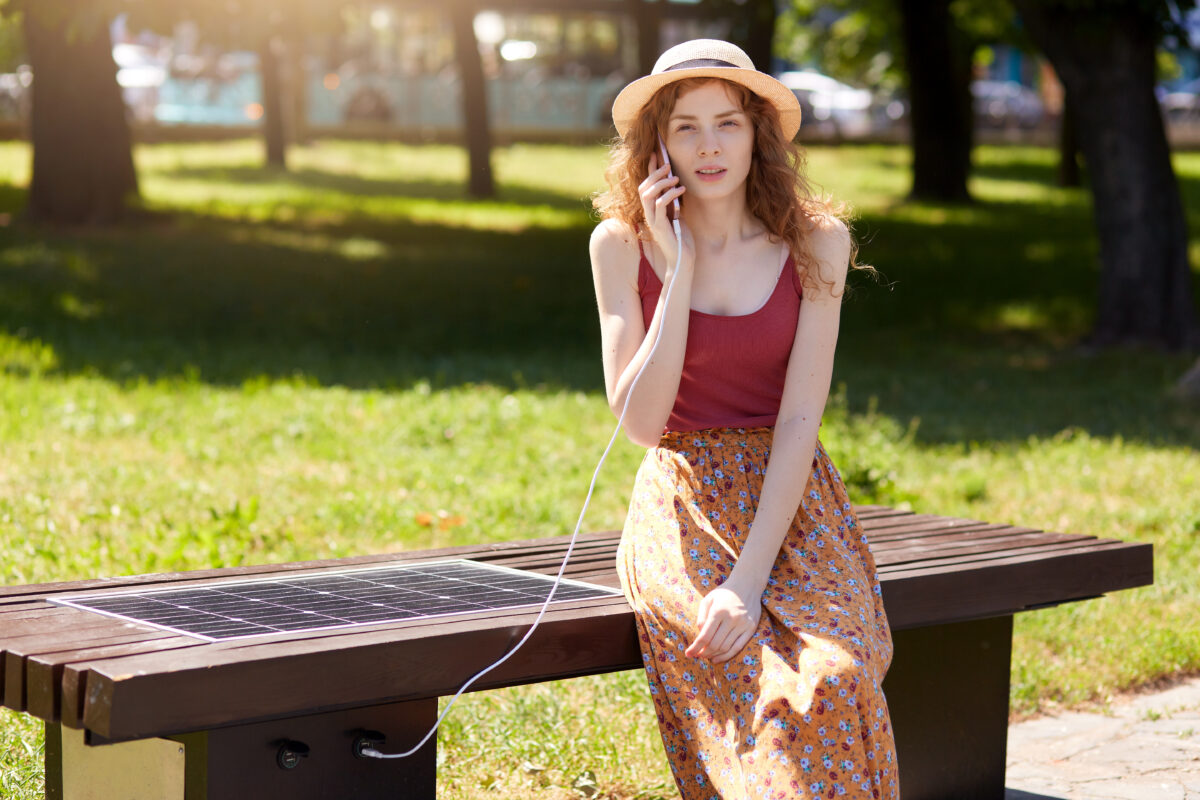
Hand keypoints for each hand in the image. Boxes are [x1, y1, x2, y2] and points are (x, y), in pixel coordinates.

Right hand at [639, 153, 693, 274]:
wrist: (683, 259)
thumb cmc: (682, 238)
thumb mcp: (678, 214)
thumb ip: (674, 202)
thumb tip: (676, 183)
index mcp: (652, 210)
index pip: (647, 186)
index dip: (650, 170)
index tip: (656, 154)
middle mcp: (649, 214)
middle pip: (644, 188)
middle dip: (655, 173)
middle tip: (668, 165)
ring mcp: (652, 221)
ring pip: (648, 195)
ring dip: (661, 183)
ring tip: (675, 178)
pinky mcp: (659, 227)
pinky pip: (659, 205)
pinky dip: (670, 194)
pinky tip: (681, 190)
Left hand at [685, 580, 761, 663]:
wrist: (747, 585)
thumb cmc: (724, 593)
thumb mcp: (708, 599)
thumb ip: (701, 616)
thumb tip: (700, 635)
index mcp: (719, 611)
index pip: (705, 636)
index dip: (696, 647)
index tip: (688, 654)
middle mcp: (732, 619)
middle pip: (715, 644)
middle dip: (704, 653)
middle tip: (697, 655)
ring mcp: (743, 624)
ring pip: (726, 648)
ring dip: (714, 655)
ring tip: (706, 657)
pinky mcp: (751, 629)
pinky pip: (738, 647)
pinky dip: (726, 656)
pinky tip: (717, 658)